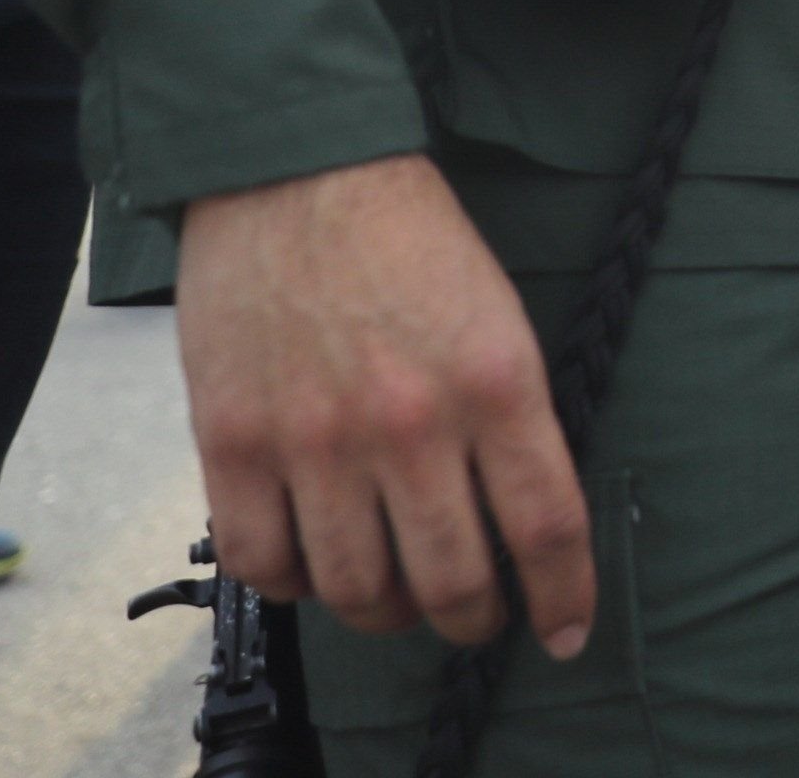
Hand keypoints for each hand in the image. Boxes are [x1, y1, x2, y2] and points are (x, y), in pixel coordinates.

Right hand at [176, 152, 591, 656]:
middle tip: (472, 614)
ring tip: (394, 594)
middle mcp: (411, 423)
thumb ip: (506, 414)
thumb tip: (516, 515)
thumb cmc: (405, 233)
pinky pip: (265, 565)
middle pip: (453, 582)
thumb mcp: (496, 310)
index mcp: (495, 382)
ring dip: (385, 612)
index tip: (565, 632)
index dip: (564, 597)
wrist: (294, 167)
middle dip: (472, 619)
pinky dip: (293, 584)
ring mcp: (317, 440)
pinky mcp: (234, 443)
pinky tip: (312, 561)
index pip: (546, 527)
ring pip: (360, 591)